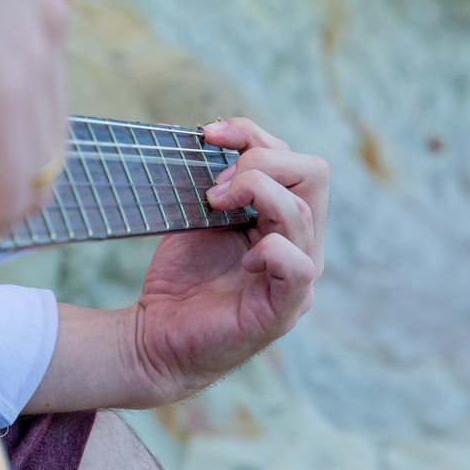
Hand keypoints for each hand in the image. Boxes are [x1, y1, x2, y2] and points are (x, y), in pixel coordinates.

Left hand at [23, 118, 326, 415]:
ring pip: (302, 212)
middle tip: (216, 185)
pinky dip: (269, 250)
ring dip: (255, 193)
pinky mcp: (281, 310)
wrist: (154, 334)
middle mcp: (301, 245)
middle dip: (261, 161)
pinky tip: (241, 257)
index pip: (297, 160)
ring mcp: (297, 279)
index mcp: (286, 220)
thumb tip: (219, 138)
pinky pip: (297, 267)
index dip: (254, 135)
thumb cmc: (180, 278)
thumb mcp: (202, 214)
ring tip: (214, 204)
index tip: (208, 135)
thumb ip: (223, 181)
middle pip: (314, 173)